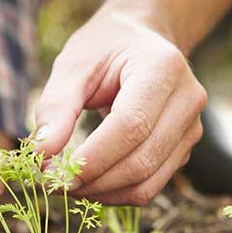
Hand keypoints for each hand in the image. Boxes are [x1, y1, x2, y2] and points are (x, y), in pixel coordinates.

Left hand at [34, 12, 206, 204]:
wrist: (141, 39)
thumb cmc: (104, 48)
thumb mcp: (73, 65)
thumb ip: (55, 107)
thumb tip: (41, 155)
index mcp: (163, 68)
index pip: (132, 126)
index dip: (92, 158)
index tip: (50, 172)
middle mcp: (187, 100)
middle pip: (141, 160)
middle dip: (92, 181)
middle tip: (52, 183)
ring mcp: (191, 128)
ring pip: (147, 183)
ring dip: (102, 193)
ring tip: (67, 184)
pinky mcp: (183, 150)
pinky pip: (150, 186)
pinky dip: (115, 193)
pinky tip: (88, 183)